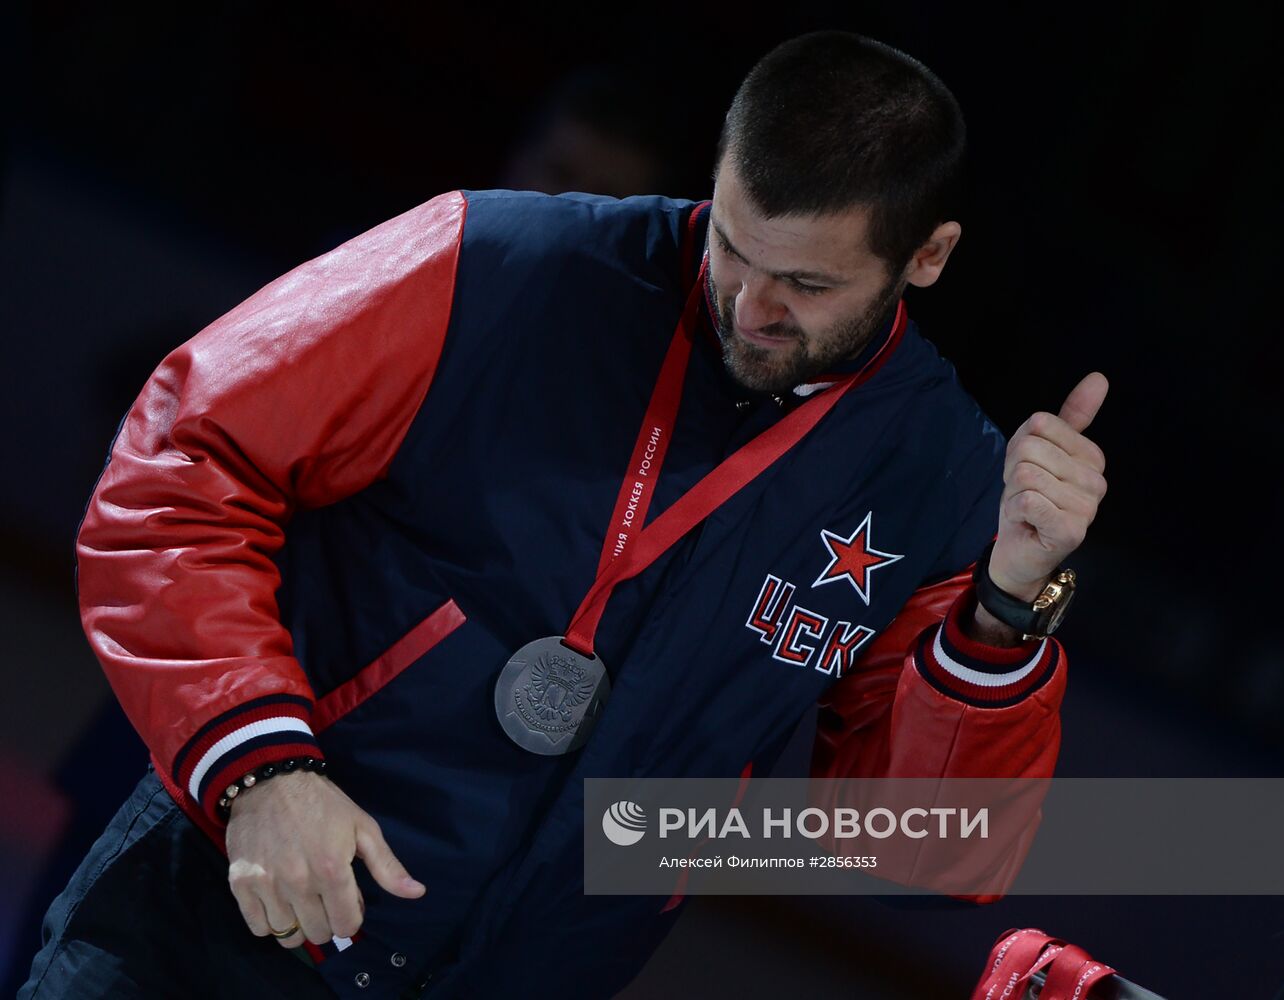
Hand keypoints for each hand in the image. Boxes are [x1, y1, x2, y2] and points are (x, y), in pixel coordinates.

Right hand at [226, 769, 425, 948]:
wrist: (271, 781)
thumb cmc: (323, 804)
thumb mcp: (363, 828)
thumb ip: (387, 866)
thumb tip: (417, 893)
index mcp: (332, 869)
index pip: (346, 924)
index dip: (351, 916)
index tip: (347, 901)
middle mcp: (298, 882)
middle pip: (319, 933)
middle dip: (327, 920)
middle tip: (324, 898)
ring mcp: (267, 885)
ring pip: (287, 935)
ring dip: (299, 924)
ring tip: (301, 900)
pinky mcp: (241, 884)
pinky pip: (258, 927)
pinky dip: (270, 922)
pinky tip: (279, 902)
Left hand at [989, 371, 1108, 599]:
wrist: (1018, 555)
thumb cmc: (1028, 504)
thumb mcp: (1039, 454)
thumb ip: (1068, 418)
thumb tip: (1099, 378)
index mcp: (1092, 457)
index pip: (1041, 424)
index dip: (1019, 448)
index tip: (1028, 473)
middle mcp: (1097, 481)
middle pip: (1029, 448)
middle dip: (1013, 472)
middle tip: (1024, 495)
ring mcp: (1087, 507)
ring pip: (1026, 474)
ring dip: (1013, 493)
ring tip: (1027, 510)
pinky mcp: (1071, 529)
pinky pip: (1027, 498)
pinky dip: (1015, 510)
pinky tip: (1027, 524)